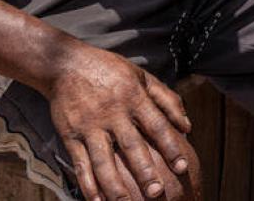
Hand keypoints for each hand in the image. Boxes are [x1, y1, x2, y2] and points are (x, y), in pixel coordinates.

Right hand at [47, 43, 198, 200]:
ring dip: (114, 185)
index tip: (183, 166)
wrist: (66, 64)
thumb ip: (167, 100)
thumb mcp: (142, 76)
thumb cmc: (111, 71)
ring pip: (103, 161)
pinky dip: (87, 184)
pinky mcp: (71, 135)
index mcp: (134, 97)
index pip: (157, 125)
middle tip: (156, 193)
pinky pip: (80, 164)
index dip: (171, 146)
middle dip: (144, 171)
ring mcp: (90, 126)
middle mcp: (113, 113)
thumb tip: (187, 126)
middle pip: (131, 146)